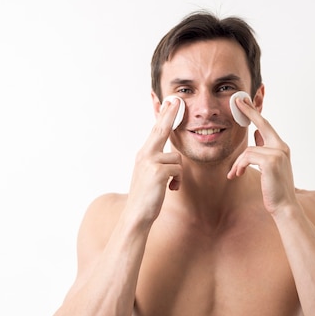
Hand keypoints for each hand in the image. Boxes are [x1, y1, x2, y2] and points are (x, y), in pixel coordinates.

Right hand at [126, 98, 182, 223]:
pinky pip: (178, 170)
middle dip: (169, 114)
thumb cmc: (146, 198)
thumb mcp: (151, 176)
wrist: (136, 216)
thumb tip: (171, 156)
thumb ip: (157, 162)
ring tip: (168, 186)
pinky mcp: (158, 171)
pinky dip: (177, 181)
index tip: (168, 101)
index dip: (162, 115)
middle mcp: (145, 154)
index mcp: (143, 154)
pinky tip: (170, 189)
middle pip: (161, 129)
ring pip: (177, 159)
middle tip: (176, 99)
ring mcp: (150, 161)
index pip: (155, 130)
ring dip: (177, 174)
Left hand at [227, 97, 296, 214]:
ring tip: (234, 173)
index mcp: (281, 147)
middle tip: (237, 101)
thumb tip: (256, 133)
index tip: (244, 102)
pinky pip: (247, 157)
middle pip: (262, 124)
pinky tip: (236, 175)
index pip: (266, 125)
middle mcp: (282, 147)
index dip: (254, 113)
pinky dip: (239, 166)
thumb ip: (263, 149)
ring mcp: (278, 153)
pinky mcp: (271, 161)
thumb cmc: (275, 188)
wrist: (284, 206)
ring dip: (238, 163)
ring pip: (248, 150)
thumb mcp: (269, 166)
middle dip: (248, 111)